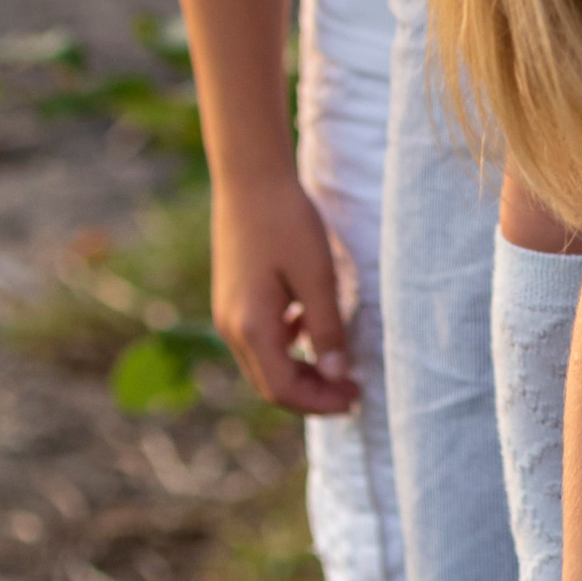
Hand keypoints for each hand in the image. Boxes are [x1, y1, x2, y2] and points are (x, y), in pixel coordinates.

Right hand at [210, 170, 358, 414]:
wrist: (250, 178)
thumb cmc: (287, 221)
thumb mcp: (317, 276)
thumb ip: (326, 329)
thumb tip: (336, 374)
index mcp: (251, 327)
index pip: (283, 389)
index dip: (320, 402)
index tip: (354, 397)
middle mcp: (232, 327)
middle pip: (270, 384)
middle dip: (311, 395)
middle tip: (351, 391)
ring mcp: (228, 313)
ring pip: (264, 363)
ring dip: (299, 372)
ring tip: (338, 365)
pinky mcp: (232, 298)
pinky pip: (259, 339)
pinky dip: (287, 346)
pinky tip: (311, 326)